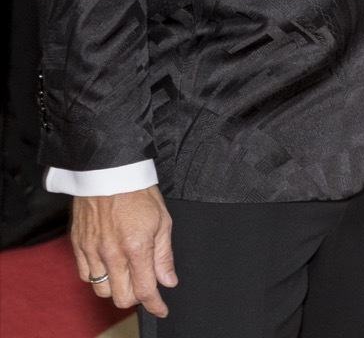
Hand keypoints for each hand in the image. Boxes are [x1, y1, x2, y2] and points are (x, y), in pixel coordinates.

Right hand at [71, 187, 176, 317]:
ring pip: (102, 290)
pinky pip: (86, 276)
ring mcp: (92, 252)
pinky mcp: (78, 247)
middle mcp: (112, 254)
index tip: (162, 309)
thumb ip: (164, 255)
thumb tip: (169, 281)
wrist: (109, 171)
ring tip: (127, 272)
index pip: (145, 290)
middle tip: (146, 283)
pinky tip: (109, 264)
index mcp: (136, 247)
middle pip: (121, 298)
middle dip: (136, 297)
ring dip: (117, 287)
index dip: (155, 305)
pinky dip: (99, 276)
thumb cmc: (138, 192)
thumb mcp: (163, 220)